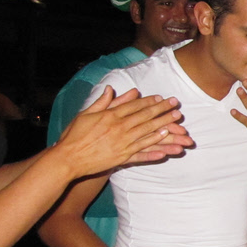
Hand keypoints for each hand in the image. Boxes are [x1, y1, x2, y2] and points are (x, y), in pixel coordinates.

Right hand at [57, 87, 192, 176]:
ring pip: (147, 136)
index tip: (162, 99)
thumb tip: (111, 88)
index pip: (134, 107)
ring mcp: (121, 144)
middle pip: (145, 118)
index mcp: (110, 116)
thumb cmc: (74, 135)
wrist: (67, 158)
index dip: (150, 102)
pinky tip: (165, 152)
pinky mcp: (121, 158)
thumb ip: (101, 102)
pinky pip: (140, 156)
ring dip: (164, 130)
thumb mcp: (85, 114)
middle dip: (162, 112)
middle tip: (176, 107)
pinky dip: (153, 154)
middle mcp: (118, 129)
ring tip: (178, 126)